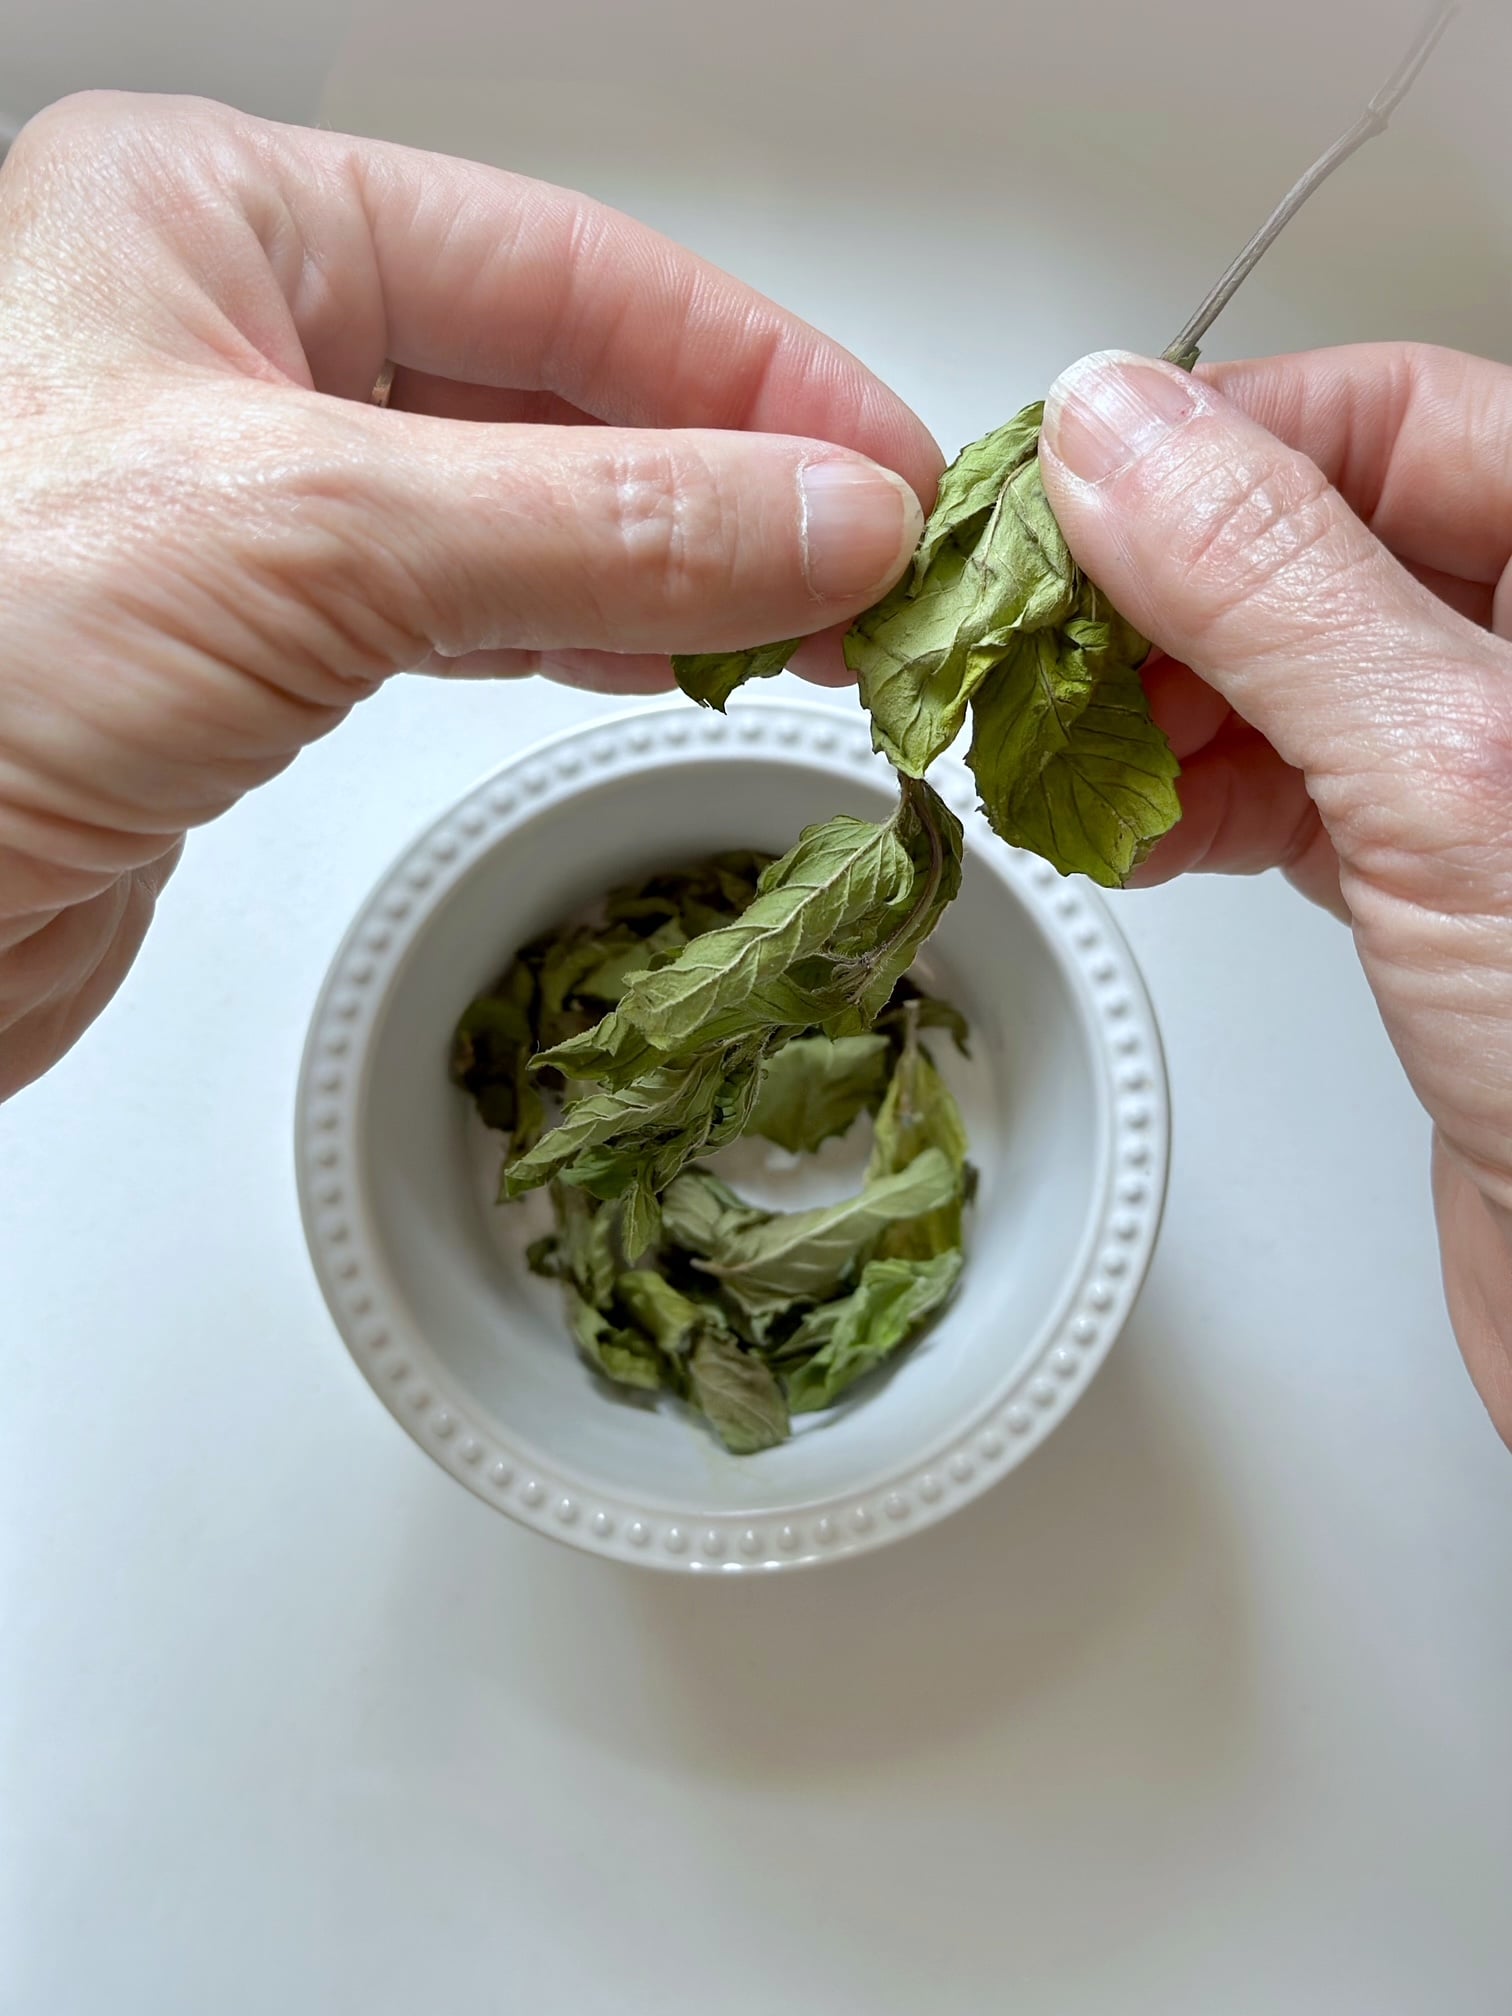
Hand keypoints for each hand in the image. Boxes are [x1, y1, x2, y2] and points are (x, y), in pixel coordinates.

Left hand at [0, 92, 937, 1095]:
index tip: (893, 466)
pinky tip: (673, 655)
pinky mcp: (247, 650)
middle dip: (731, 476)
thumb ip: (599, 521)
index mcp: (219, 220)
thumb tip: (824, 516)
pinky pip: (463, 612)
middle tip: (880, 561)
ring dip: (675, 565)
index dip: (756, 371)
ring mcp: (244, 501)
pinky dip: (579, 634)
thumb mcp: (317, 536)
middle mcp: (230, 342)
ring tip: (814, 619)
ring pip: (521, 506)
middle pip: (556, 385)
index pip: (566, 269)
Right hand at [1039, 343, 1511, 1445]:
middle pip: (1323, 541)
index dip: (1211, 442)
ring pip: (1291, 673)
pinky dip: (1194, 804)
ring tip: (1054, 746)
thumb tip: (1115, 437)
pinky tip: (1128, 829)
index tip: (1054, 498)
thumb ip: (1277, 585)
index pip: (1392, 417)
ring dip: (1157, 704)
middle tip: (1029, 640)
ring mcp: (1493, 781)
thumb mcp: (1451, 776)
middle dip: (1161, 590)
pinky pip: (1292, 793)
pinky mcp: (1445, 891)